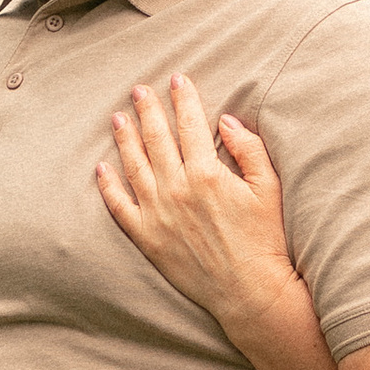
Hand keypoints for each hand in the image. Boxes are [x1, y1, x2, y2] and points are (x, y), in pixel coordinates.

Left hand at [96, 76, 292, 326]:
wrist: (249, 291)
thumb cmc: (264, 239)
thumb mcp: (269, 188)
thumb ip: (249, 149)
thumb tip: (226, 120)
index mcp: (207, 174)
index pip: (190, 125)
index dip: (183, 98)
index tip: (178, 78)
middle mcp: (177, 189)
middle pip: (156, 139)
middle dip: (147, 110)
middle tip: (138, 90)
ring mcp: (158, 214)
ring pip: (133, 166)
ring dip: (124, 138)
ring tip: (117, 118)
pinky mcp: (147, 238)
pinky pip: (119, 207)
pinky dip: (108, 186)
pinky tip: (101, 168)